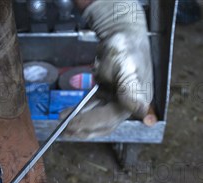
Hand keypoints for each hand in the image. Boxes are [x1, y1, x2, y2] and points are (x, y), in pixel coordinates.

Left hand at [65, 0, 153, 137]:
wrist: (122, 33)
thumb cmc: (126, 49)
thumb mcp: (128, 67)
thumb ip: (132, 90)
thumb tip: (140, 110)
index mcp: (135, 102)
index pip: (111, 119)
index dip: (91, 124)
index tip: (73, 125)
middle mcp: (127, 105)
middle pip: (103, 123)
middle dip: (83, 127)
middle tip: (64, 129)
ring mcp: (115, 101)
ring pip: (96, 119)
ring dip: (79, 123)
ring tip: (62, 127)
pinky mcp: (105, 96)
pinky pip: (91, 108)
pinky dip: (79, 112)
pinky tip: (66, 114)